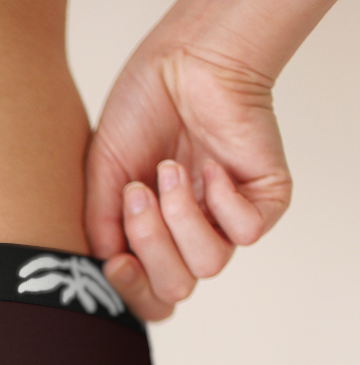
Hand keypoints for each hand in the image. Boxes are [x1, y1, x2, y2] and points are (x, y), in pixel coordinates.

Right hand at [85, 42, 292, 319]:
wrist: (181, 64)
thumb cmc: (140, 114)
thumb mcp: (101, 177)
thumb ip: (100, 229)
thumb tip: (107, 268)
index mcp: (151, 241)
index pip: (150, 300)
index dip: (132, 291)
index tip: (116, 260)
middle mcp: (189, 239)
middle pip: (176, 288)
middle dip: (151, 244)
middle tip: (137, 193)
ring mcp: (226, 221)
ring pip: (210, 265)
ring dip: (181, 217)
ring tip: (169, 171)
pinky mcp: (263, 199)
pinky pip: (247, 232)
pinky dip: (221, 200)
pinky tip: (209, 166)